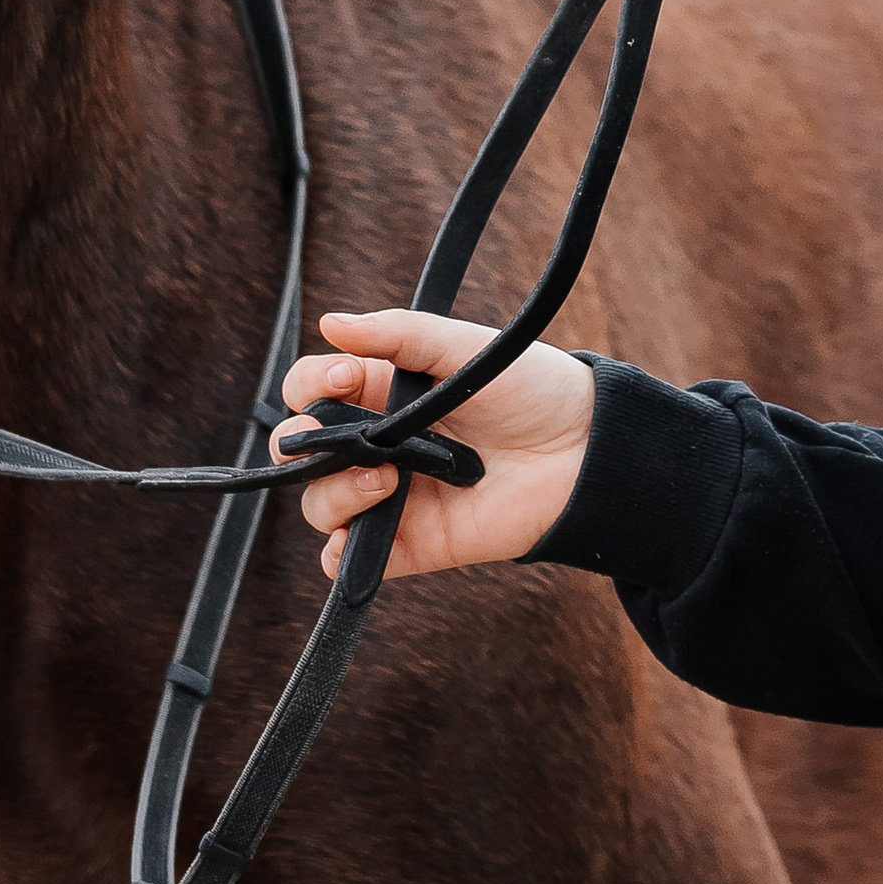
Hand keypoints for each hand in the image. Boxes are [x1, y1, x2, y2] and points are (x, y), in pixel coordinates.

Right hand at [269, 309, 596, 583]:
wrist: (584, 451)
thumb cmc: (531, 389)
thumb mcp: (464, 347)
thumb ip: (399, 334)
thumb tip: (329, 323)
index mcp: (382, 392)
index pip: (312, 389)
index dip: (310, 384)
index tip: (343, 378)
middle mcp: (377, 445)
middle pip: (300, 452)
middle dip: (298, 445)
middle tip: (329, 439)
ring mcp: (390, 496)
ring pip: (319, 505)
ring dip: (332, 495)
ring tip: (385, 481)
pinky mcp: (410, 542)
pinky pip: (348, 560)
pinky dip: (339, 555)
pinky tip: (360, 535)